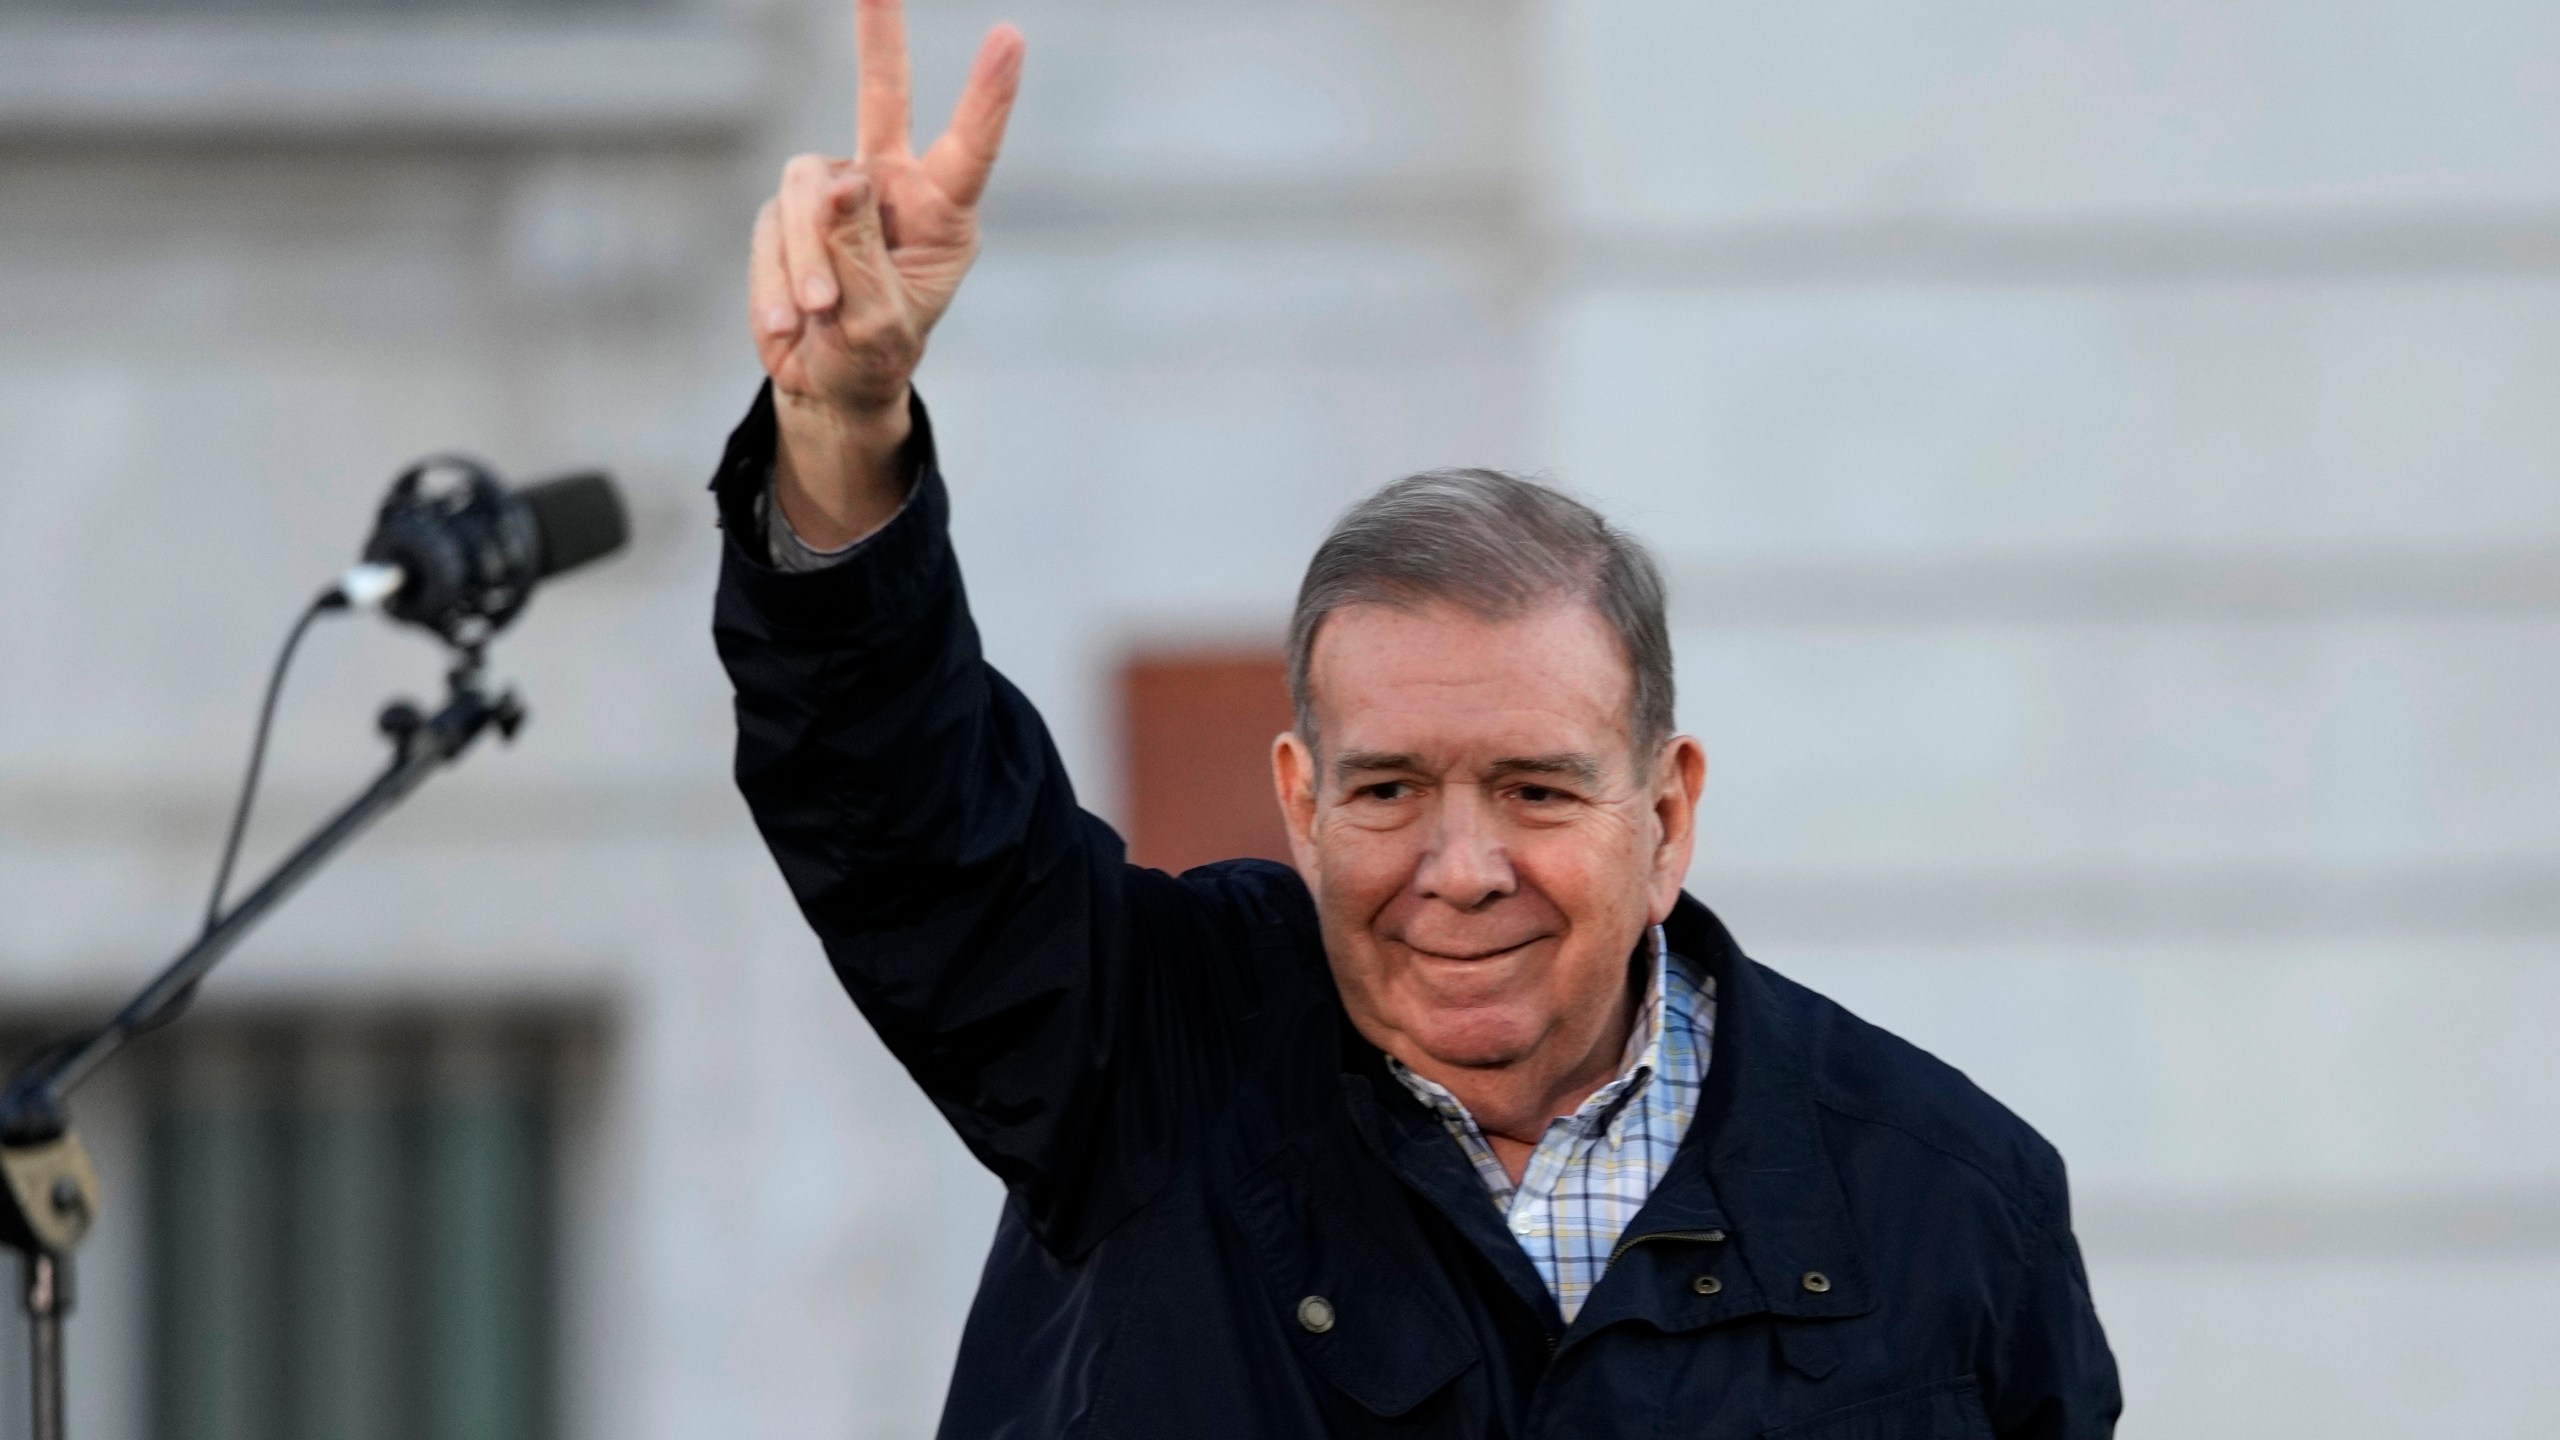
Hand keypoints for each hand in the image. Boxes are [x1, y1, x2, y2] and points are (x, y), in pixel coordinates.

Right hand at [751, 0, 1023, 547]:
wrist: (828, 384)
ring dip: (807, 259)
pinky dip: (774, 280)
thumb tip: (839, 181)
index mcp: (942, 216)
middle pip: (882, 100)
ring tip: (818, 315)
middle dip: (879, 37)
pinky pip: (770, 227)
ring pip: (807, 189)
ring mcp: (836, 196)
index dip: (987, 96)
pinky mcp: (788, 213)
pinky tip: (789, 323)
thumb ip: (858, 253)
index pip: (968, 149)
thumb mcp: (876, 322)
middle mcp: (891, 189)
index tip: (1010, 38)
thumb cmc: (873, 357)